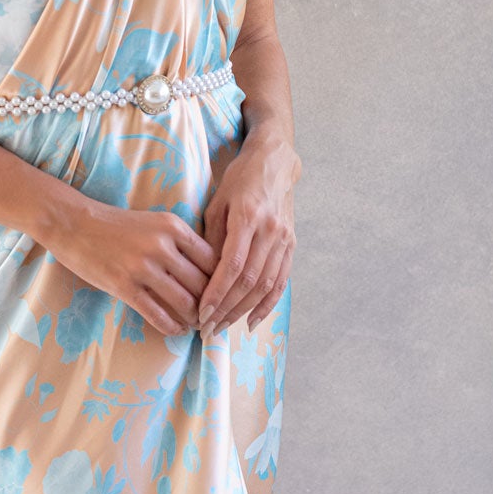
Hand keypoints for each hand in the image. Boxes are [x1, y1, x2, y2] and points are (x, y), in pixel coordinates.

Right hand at [50, 201, 217, 338]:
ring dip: (194, 318)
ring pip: (183, 302)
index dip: (222, 282)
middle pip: (202, 284)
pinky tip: (176, 330)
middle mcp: (162, 246)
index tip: (223, 295)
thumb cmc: (117, 225)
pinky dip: (171, 326)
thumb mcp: (155, 222)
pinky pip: (156, 314)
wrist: (74, 224)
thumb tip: (210, 272)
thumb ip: (180, 242)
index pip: (212, 260)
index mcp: (173, 226)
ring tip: (197, 325)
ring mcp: (142, 267)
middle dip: (211, 304)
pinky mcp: (124, 286)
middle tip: (214, 317)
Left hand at [197, 133, 299, 336]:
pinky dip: (267, 304)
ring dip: (244, 311)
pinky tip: (251, 321)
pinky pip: (280, 281)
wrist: (275, 164)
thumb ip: (211, 237)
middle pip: (249, 281)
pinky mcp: (291, 245)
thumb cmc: (239, 182)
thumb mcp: (217, 203)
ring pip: (265, 285)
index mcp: (248, 218)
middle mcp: (270, 231)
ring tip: (224, 327)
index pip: (232, 265)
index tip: (202, 313)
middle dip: (227, 309)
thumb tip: (201, 275)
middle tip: (208, 328)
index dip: (217, 293)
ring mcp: (284, 239)